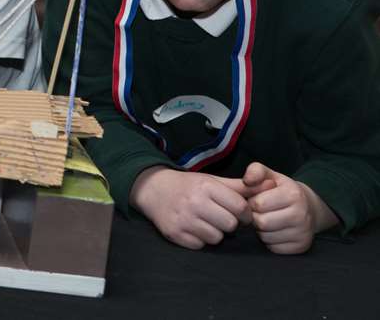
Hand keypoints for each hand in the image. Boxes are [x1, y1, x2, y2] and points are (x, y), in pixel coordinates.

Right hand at [130, 166, 255, 249]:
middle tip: (219, 217)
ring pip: (216, 238)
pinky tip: (193, 228)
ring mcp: (183, 219)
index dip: (244, 213)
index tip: (239, 212)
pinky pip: (200, 245)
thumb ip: (242, 187)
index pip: (240, 208)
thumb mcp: (213, 181)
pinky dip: (200, 239)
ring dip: (214, 232)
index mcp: (206, 187)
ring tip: (205, 222)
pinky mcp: (175, 234)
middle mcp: (194, 202)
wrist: (153, 190)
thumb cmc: (189, 186)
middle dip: (228, 223)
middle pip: (230, 225)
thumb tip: (272, 184)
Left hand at [244, 162, 338, 253]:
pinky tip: (274, 230)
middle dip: (255, 217)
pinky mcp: (301, 247)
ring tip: (267, 220)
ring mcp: (304, 233)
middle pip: (262, 223)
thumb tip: (246, 180)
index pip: (258, 204)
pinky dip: (270, 241)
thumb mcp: (270, 175)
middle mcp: (302, 215)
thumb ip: (255, 171)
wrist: (308, 207)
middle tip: (260, 212)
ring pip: (266, 237)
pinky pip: (274, 248)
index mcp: (293, 194)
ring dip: (261, 230)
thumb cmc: (281, 190)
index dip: (252, 202)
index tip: (256, 200)